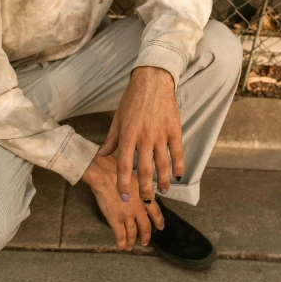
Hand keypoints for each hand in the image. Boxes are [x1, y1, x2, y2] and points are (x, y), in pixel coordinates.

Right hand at [81, 153, 164, 249]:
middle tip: (145, 241)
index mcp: (144, 197)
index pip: (156, 212)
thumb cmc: (116, 170)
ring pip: (133, 233)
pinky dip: (122, 243)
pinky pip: (120, 236)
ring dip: (132, 242)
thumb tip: (140, 191)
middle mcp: (138, 208)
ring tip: (131, 246)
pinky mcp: (115, 220)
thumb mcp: (134, 178)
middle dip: (146, 236)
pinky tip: (121, 247)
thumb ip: (139, 188)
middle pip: (145, 227)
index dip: (159, 221)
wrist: (104, 174)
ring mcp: (127, 215)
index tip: (160, 227)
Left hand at [97, 66, 183, 200]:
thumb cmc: (132, 99)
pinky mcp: (174, 130)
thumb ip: (111, 139)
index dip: (123, 183)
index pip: (124, 165)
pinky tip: (177, 176)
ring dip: (162, 181)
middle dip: (145, 188)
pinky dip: (178, 166)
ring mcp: (160, 134)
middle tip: (146, 200)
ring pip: (162, 165)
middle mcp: (144, 137)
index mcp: (128, 135)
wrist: (152, 80)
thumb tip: (102, 155)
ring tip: (163, 191)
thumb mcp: (118, 118)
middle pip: (145, 170)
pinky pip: (177, 153)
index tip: (124, 196)